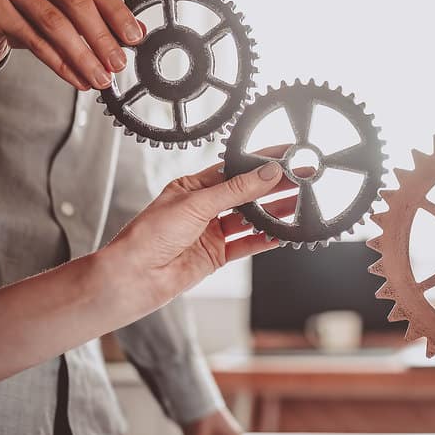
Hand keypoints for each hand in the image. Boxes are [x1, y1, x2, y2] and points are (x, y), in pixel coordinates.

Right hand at [0, 0, 143, 90]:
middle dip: (102, 37)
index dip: (117, 13)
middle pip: (75, 2)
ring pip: (55, 23)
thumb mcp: (63, 8)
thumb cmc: (27, 12)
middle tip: (118, 64)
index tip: (134, 38)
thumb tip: (137, 32)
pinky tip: (77, 78)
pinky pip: (34, 40)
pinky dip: (60, 64)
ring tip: (100, 78)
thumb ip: (98, 15)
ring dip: (83, 56)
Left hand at [103, 144, 301, 308]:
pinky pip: (248, 244)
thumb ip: (236, 190)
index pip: (234, 169)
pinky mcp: (217, 255)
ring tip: (299, 203)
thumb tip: (265, 173)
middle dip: (274, 187)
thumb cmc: (148, 236)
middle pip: (247, 194)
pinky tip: (283, 233)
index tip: (285, 156)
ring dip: (274, 213)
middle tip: (300, 179)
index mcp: (193, 186)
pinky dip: (266, 239)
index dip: (261, 163)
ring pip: (250, 219)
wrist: (134, 278)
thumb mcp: (196, 204)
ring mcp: (211, 232)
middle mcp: (203, 208)